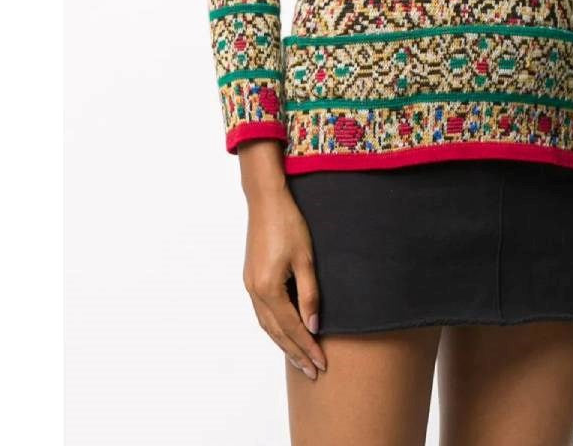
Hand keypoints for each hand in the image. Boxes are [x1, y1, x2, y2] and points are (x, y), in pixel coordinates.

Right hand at [239, 141, 326, 380]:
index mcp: (269, 288)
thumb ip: (310, 295)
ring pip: (266, 325)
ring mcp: (250, 285)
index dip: (307, 347)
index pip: (291, 328)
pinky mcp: (251, 277)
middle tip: (313, 372)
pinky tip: (284, 333)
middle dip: (295, 353)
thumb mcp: (306, 259)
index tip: (322, 364)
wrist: (266, 200)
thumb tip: (314, 327)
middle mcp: (255, 291)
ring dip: (283, 344)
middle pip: (276, 332)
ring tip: (300, 360)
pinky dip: (274, 328)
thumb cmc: (289, 225)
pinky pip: (262, 313)